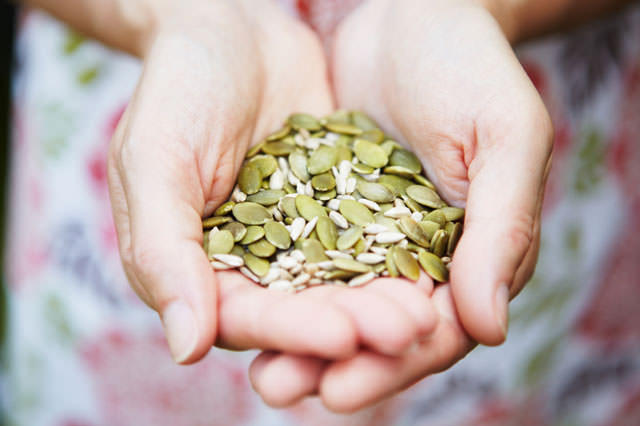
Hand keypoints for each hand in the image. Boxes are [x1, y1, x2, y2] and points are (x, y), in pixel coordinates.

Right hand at [108, 0, 437, 364]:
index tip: (342, 337)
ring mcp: (301, 236)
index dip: (292, 331)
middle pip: (305, 309)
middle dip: (355, 324)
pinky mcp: (341, 206)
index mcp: (200, 268)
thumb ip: (162, 251)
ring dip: (385, 300)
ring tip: (429, 312)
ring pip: (345, 281)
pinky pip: (373, 234)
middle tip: (408, 331)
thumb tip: (186, 350)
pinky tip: (436, 266)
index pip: (245, 317)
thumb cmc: (178, 89)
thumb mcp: (154, 162)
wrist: (232, 31)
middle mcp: (254, 264)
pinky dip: (401, 252)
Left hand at [249, 0, 552, 410]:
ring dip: (293, 336)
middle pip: (371, 326)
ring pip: (330, 299)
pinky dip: (273, 281)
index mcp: (469, 253)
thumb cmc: (471, 69)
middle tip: (280, 389)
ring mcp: (364, 232)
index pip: (433, 329)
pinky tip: (238, 304)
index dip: (389, 362)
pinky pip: (296, 253)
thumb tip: (487, 328)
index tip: (341, 387)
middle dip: (327, 361)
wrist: (411, 14)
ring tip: (256, 369)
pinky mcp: (322, 205)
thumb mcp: (505, 139)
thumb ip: (501, 230)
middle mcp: (414, 255)